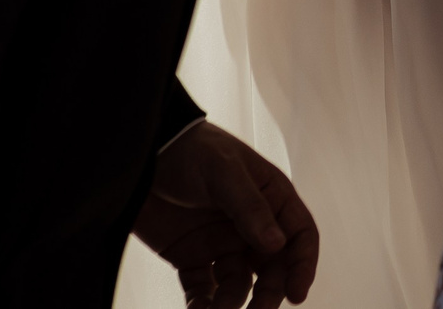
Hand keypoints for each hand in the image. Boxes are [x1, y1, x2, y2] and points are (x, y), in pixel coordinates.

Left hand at [132, 121, 318, 308]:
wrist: (140, 154)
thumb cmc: (191, 150)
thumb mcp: (224, 171)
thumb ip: (250, 207)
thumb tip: (277, 244)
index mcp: (270, 198)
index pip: (298, 236)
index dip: (302, 266)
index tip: (297, 294)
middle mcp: (250, 225)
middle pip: (271, 269)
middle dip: (268, 294)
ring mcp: (221, 243)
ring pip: (238, 286)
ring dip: (232, 305)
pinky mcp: (191, 258)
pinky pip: (202, 290)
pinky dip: (202, 305)